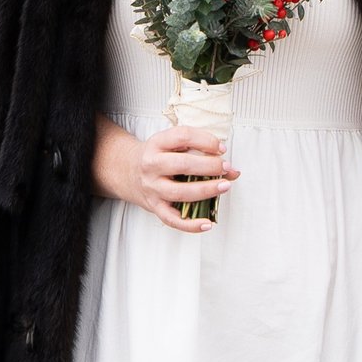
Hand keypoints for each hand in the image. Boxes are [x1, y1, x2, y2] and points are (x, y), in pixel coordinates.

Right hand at [92, 114, 238, 233]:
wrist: (128, 172)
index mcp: (157, 144)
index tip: (221, 148)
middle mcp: (152, 166)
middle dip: (208, 166)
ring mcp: (152, 188)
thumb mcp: (173, 145)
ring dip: (205, 190)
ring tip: (224, 186)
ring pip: (179, 192)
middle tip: (226, 167)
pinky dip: (191, 224)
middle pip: (182, 165)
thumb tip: (233, 170)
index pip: (182, 137)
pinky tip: (208, 223)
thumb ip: (202, 152)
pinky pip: (172, 219)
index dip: (205, 141)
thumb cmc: (158, 157)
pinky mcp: (154, 207)